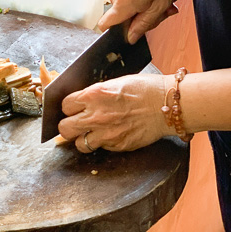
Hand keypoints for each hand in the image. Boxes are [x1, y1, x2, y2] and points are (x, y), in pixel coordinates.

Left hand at [58, 74, 174, 152]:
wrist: (167, 104)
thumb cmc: (143, 89)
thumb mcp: (113, 83)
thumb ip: (94, 94)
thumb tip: (82, 102)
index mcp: (93, 95)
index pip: (65, 105)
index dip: (68, 107)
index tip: (73, 107)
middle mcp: (96, 115)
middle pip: (64, 128)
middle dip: (67, 125)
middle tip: (74, 123)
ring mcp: (106, 133)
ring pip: (79, 144)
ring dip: (82, 139)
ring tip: (89, 133)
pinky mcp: (118, 145)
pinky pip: (100, 148)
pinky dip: (101, 143)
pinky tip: (109, 134)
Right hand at [99, 0, 186, 43]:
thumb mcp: (160, 5)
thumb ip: (143, 25)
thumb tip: (131, 37)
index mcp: (122, 3)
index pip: (105, 25)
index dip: (117, 33)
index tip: (132, 32)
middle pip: (122, 19)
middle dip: (140, 20)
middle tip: (161, 13)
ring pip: (127, 8)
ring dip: (144, 9)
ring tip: (161, 1)